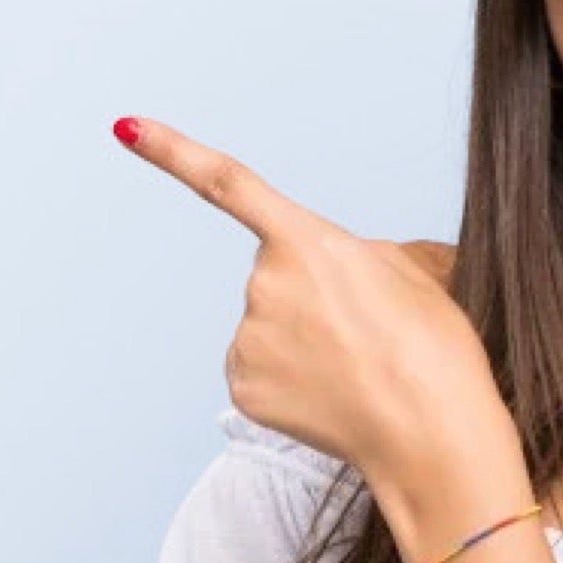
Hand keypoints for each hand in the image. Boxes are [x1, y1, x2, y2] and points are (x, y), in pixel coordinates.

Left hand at [112, 115, 509, 494]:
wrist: (432, 435)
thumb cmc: (435, 351)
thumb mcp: (414, 271)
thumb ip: (360, 253)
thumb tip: (342, 270)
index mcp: (306, 241)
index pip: (228, 183)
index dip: (172, 151)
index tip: (126, 127)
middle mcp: (263, 283)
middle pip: (277, 277)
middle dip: (314, 297)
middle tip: (368, 332)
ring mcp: (248, 337)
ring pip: (268, 326)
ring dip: (304, 340)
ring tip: (357, 367)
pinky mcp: (242, 386)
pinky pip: (260, 369)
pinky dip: (291, 381)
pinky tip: (330, 394)